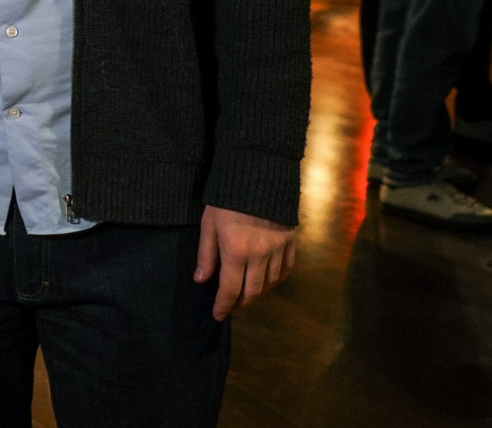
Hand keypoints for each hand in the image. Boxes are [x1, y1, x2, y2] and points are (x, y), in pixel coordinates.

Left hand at [195, 205, 295, 319]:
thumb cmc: (226, 200)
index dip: (223, 305)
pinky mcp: (290, 242)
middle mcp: (260, 256)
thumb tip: (200, 280)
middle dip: (240, 303)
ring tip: (246, 294)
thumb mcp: (208, 224)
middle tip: (231, 307)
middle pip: (252, 291)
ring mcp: (278, 249)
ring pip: (270, 283)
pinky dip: (276, 280)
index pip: (230, 289)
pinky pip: (286, 269)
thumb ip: (206, 254)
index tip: (218, 315)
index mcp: (236, 252)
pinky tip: (267, 281)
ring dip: (257, 292)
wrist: (257, 176)